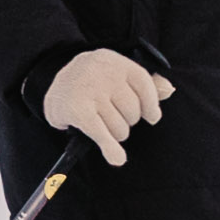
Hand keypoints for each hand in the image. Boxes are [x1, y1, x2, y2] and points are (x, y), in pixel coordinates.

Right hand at [40, 49, 172, 167]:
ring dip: (114, 134)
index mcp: (115, 62)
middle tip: (111, 116)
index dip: (151, 105)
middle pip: (132, 111)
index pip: (144, 84)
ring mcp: (90, 90)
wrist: (50, 83)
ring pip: (119, 127)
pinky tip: (116, 158)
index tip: (152, 117)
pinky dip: (111, 149)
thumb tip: (169, 90)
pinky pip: (102, 134)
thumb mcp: (115, 73)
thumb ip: (144, 81)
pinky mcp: (78, 110)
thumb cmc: (90, 80)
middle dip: (126, 121)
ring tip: (101, 123)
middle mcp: (103, 73)